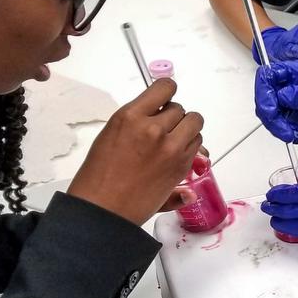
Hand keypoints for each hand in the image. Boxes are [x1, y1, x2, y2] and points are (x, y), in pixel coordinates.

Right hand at [68, 80, 203, 225]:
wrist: (103, 209)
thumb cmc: (99, 175)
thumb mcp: (111, 135)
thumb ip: (139, 121)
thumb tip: (162, 114)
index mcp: (130, 117)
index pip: (165, 88)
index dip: (167, 92)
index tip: (165, 99)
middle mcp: (153, 129)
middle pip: (181, 108)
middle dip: (174, 117)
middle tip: (164, 129)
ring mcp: (170, 148)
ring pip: (195, 125)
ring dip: (187, 130)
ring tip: (172, 142)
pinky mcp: (181, 166)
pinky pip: (198, 146)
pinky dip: (192, 147)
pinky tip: (177, 155)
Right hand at [254, 60, 297, 152]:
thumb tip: (282, 95)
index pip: (270, 74)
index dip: (264, 90)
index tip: (270, 109)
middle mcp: (293, 82)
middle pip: (266, 95)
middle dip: (270, 115)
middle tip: (283, 131)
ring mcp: (292, 98)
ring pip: (270, 111)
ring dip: (277, 126)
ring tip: (294, 135)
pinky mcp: (294, 113)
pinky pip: (279, 122)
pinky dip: (284, 131)